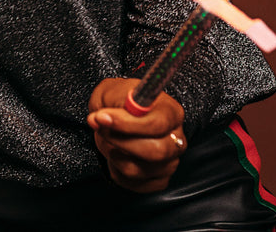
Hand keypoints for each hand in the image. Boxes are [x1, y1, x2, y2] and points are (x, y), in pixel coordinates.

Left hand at [87, 77, 186, 192]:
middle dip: (120, 141)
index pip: (157, 124)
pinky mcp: (159, 180)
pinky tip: (116, 153)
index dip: (128, 124)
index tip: (102, 118)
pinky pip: (134, 183)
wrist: (119, 117)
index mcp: (171, 112)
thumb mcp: (111, 92)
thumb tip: (99, 119)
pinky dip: (116, 170)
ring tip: (108, 140)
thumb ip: (107, 104)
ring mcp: (170, 162)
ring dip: (114, 154)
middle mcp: (176, 139)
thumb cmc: (119, 102)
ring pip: (139, 170)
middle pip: (155, 151)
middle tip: (100, 128)